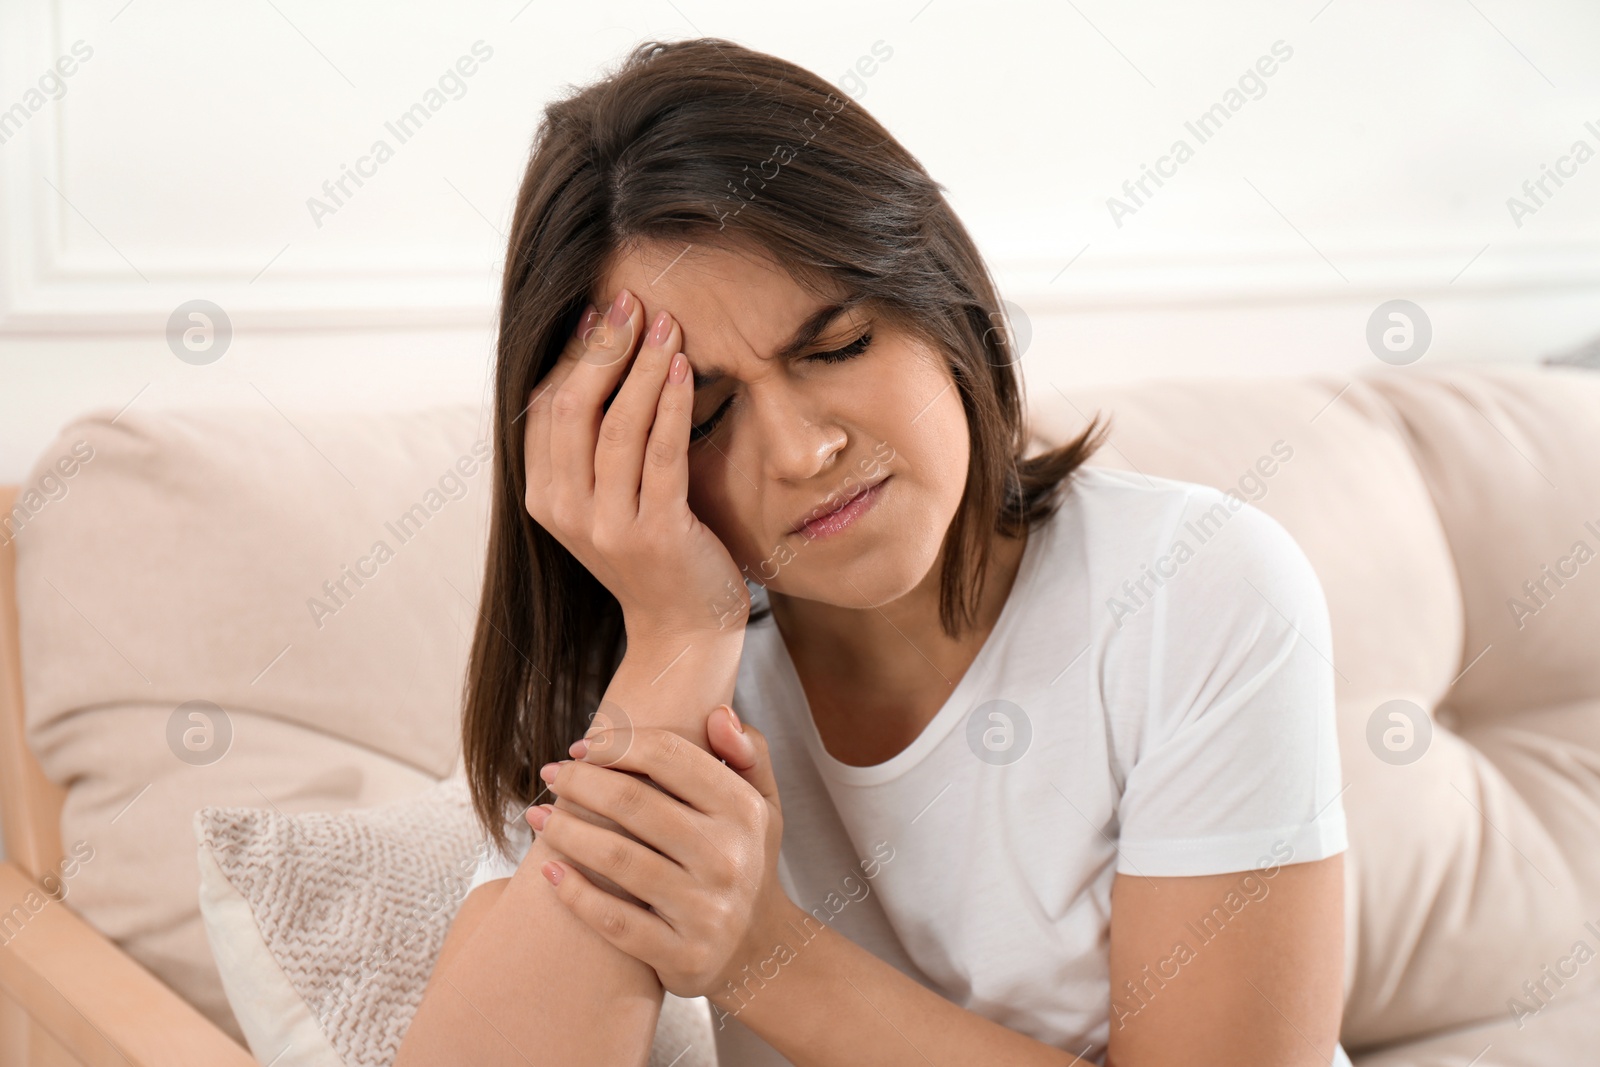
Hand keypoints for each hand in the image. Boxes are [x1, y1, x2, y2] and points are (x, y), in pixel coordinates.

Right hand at [523, 288, 750, 638]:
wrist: (684, 630)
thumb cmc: (653, 553)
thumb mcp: (606, 500)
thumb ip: (591, 448)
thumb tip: (596, 359)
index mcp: (543, 498)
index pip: (545, 407)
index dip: (573, 353)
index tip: (601, 309)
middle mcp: (564, 512)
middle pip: (572, 407)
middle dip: (603, 348)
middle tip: (633, 300)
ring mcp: (606, 527)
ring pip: (616, 426)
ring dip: (642, 366)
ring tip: (667, 324)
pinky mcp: (654, 534)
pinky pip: (659, 455)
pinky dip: (669, 405)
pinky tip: (683, 368)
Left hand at [526, 704, 796, 1000]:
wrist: (760, 947)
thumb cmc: (746, 859)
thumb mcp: (763, 803)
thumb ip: (747, 753)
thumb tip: (718, 713)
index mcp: (743, 810)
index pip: (670, 756)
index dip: (617, 745)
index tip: (581, 747)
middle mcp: (727, 857)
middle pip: (633, 803)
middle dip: (581, 782)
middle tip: (551, 775)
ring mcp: (705, 909)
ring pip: (617, 859)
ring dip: (566, 831)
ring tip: (538, 814)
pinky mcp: (682, 954)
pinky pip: (615, 922)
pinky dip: (575, 894)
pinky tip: (550, 871)